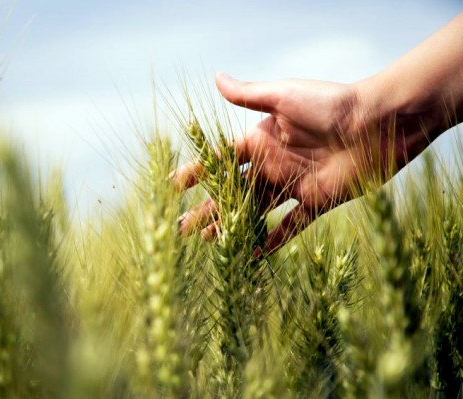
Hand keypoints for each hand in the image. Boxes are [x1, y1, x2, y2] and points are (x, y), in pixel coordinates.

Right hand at [175, 73, 422, 251]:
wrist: (379, 124)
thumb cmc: (330, 104)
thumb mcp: (284, 96)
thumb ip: (249, 94)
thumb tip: (216, 78)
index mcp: (262, 139)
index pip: (221, 159)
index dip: (198, 171)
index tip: (174, 186)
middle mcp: (273, 163)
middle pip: (233, 191)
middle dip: (208, 208)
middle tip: (183, 227)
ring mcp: (293, 184)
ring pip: (255, 210)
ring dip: (232, 226)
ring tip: (209, 242)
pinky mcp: (315, 202)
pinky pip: (291, 226)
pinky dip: (275, 240)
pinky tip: (255, 254)